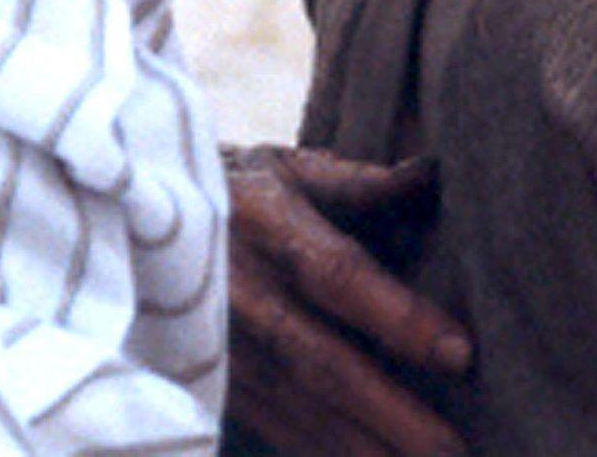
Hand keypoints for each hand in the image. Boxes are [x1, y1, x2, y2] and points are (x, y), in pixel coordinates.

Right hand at [226, 146, 471, 456]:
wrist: (136, 223)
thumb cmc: (241, 192)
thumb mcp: (288, 169)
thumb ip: (359, 181)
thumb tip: (433, 172)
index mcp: (262, 220)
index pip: (336, 273)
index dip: (396, 315)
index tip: (459, 353)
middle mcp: (236, 287)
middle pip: (319, 359)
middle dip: (389, 411)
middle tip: (452, 448)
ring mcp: (216, 343)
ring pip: (297, 408)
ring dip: (362, 448)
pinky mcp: (209, 382)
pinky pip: (274, 428)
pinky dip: (322, 456)